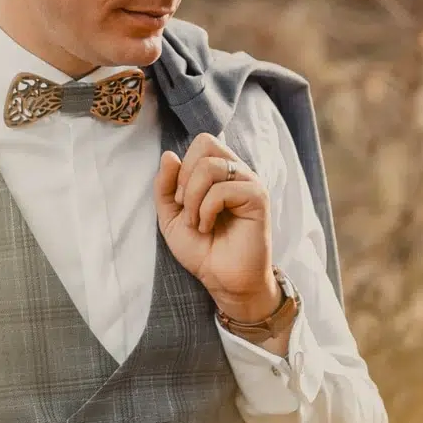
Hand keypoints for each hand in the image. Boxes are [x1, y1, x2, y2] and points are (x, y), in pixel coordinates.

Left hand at [155, 131, 281, 324]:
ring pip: (210, 166)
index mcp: (220, 172)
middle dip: (185, 178)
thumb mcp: (171, 216)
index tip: (179, 199)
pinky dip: (206, 210)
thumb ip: (165, 186)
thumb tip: (169, 155)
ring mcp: (250, 183)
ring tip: (198, 222)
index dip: (182, 167)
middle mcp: (237, 172)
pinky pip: (222, 189)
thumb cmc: (202, 249)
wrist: (222, 280)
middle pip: (205, 143)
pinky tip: (209, 228)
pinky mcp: (258, 198)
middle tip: (186, 208)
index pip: (202, 142)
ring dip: (193, 198)